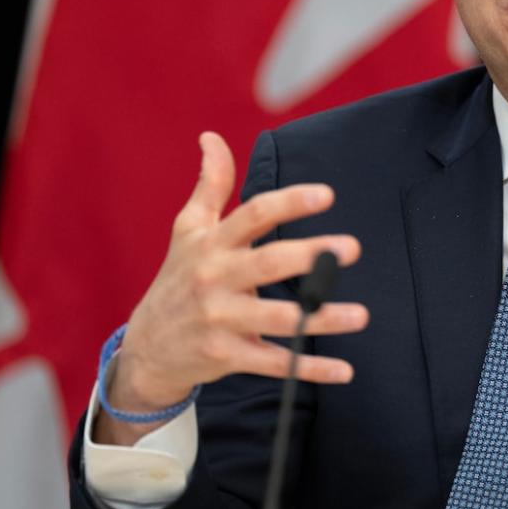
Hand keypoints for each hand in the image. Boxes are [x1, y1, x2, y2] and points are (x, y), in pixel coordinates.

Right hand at [95, 132, 368, 442]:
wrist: (145, 348)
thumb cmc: (179, 278)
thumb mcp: (188, 230)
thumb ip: (210, 185)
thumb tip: (211, 137)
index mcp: (212, 244)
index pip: (253, 215)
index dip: (289, 203)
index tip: (326, 195)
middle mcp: (215, 279)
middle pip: (268, 263)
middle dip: (311, 256)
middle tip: (353, 248)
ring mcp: (220, 320)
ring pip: (276, 318)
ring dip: (320, 318)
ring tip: (362, 315)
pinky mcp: (227, 356)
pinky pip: (273, 362)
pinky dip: (308, 369)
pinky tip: (344, 371)